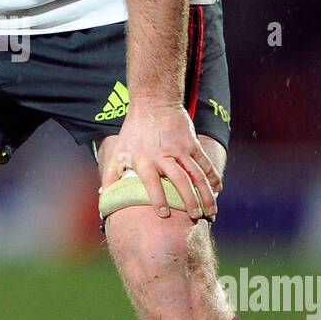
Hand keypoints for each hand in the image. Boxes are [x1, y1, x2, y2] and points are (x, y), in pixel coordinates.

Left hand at [102, 102, 221, 219]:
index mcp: (144, 159)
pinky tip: (218, 190)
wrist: (154, 102)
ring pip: (197, 174)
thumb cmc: (134, 130)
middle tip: (194, 217)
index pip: (151, 181)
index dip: (157, 198)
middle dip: (189, 200)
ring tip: (210, 211)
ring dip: (205, 193)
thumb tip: (103, 198)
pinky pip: (206, 163)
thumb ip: (111, 176)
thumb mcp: (118, 151)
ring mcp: (181, 149)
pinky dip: (213, 177)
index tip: (164, 213)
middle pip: (180, 180)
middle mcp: (163, 155)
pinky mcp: (192, 144)